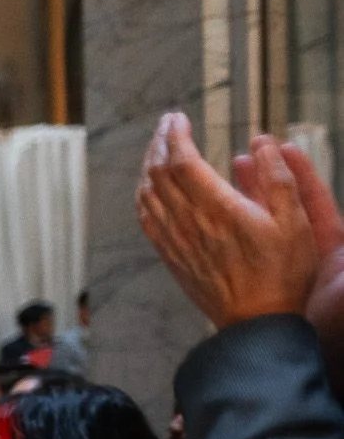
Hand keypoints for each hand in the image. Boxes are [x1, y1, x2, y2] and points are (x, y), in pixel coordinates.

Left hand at [137, 111, 317, 328]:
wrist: (256, 321)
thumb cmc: (282, 273)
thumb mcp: (294, 222)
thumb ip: (277, 178)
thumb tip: (261, 143)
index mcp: (216, 209)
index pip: (181, 161)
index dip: (175, 135)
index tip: (178, 117)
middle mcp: (188, 223)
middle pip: (158, 173)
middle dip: (159, 142)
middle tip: (168, 124)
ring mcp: (175, 241)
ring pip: (147, 194)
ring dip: (149, 165)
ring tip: (158, 148)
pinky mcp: (171, 256)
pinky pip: (146, 218)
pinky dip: (144, 194)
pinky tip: (149, 187)